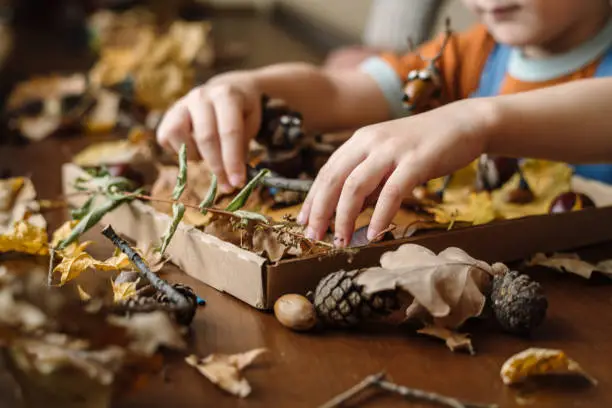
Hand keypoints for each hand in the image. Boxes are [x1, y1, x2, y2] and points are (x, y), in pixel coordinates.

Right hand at [156, 72, 261, 192]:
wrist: (227, 88)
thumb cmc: (242, 111)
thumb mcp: (251, 123)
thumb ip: (242, 146)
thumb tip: (233, 177)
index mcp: (227, 95)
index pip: (229, 132)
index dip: (233, 160)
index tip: (237, 182)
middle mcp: (201, 96)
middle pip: (206, 138)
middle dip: (218, 167)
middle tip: (227, 186)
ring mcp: (182, 103)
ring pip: (182, 138)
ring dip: (197, 156)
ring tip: (209, 156)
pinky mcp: (169, 114)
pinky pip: (168, 139)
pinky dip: (182, 151)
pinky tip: (196, 148)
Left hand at [297, 99, 495, 245]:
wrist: (463, 123)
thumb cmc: (423, 146)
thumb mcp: (388, 159)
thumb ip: (370, 181)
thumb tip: (349, 211)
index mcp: (360, 140)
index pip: (327, 171)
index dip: (313, 198)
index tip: (304, 221)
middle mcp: (370, 141)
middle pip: (334, 179)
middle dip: (320, 211)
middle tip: (314, 237)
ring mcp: (392, 149)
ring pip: (356, 186)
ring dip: (344, 217)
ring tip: (341, 241)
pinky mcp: (417, 160)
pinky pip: (392, 192)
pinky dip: (380, 215)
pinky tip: (374, 234)